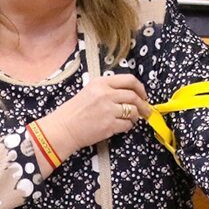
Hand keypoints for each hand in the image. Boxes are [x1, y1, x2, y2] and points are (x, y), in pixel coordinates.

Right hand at [35, 75, 152, 162]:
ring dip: (136, 116)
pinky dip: (128, 126)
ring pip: (133, 111)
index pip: (129, 80)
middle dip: (143, 104)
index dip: (140, 88)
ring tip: (132, 119)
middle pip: (134, 96)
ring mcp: (108, 110)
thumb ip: (108, 89)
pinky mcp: (109, 125)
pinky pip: (127, 124)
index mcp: (100, 83)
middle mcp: (105, 94)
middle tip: (145, 110)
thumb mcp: (89, 91)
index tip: (143, 95)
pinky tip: (122, 126)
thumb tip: (130, 94)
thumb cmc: (75, 111)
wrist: (63, 128)